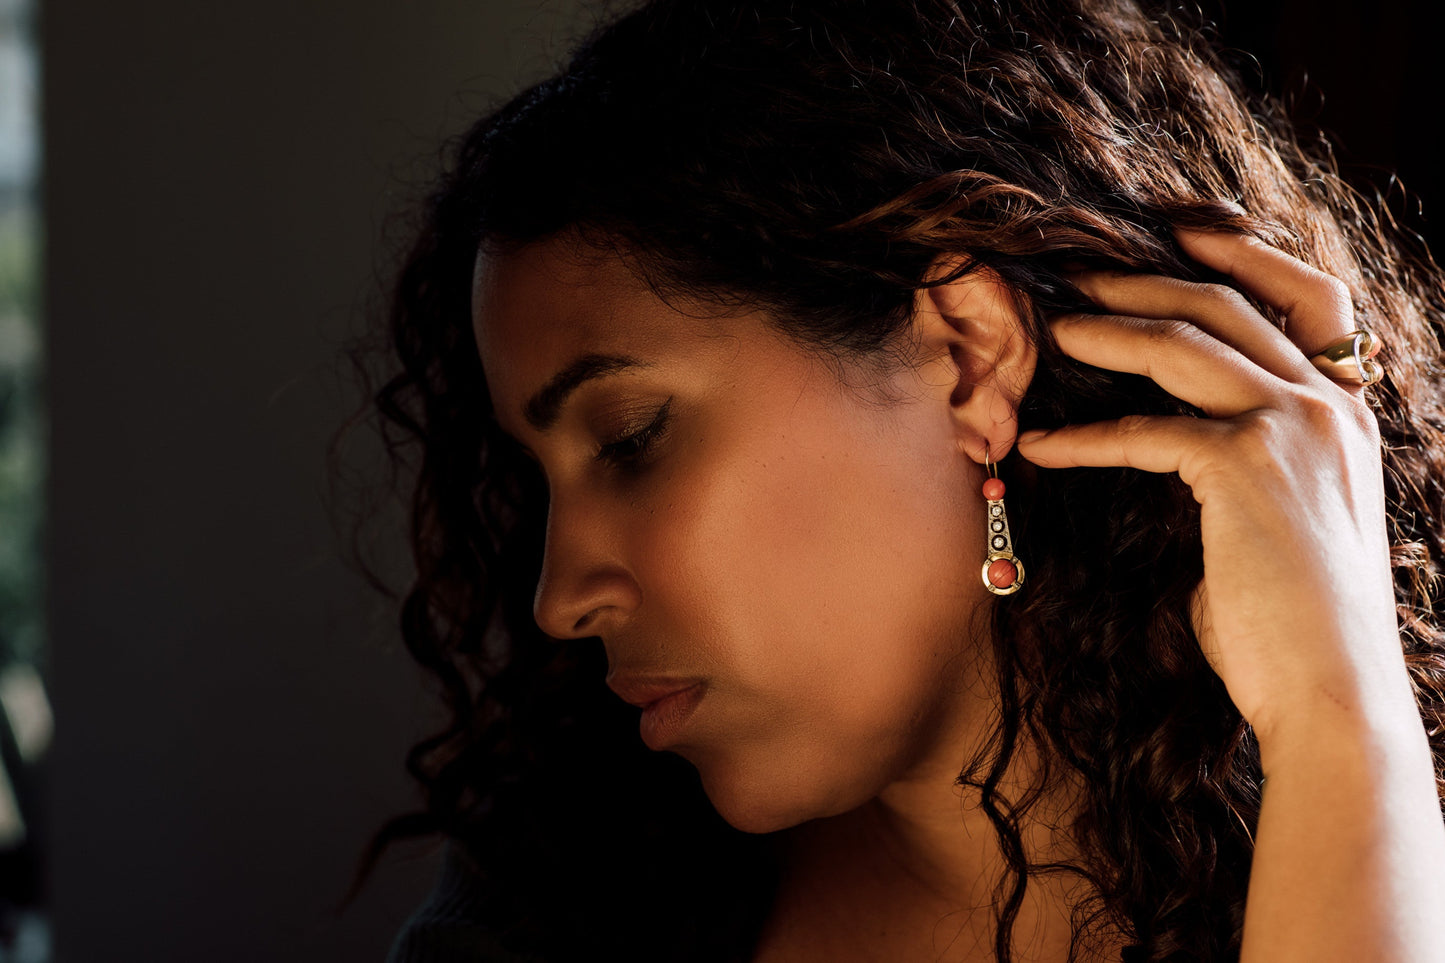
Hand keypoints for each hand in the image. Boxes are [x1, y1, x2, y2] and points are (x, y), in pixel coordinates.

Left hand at [1015, 228, 1414, 745]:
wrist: (1331, 692)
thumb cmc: (1293, 625)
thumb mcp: (1281, 522)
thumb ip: (1244, 466)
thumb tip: (1177, 450)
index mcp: (1349, 412)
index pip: (1314, 297)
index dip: (1245, 255)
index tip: (1176, 235)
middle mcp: (1331, 405)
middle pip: (1230, 305)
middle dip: (1145, 283)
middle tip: (1079, 278)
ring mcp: (1296, 427)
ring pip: (1186, 343)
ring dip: (1108, 331)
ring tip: (1052, 331)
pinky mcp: (1247, 464)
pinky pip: (1146, 430)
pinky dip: (1084, 437)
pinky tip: (1040, 444)